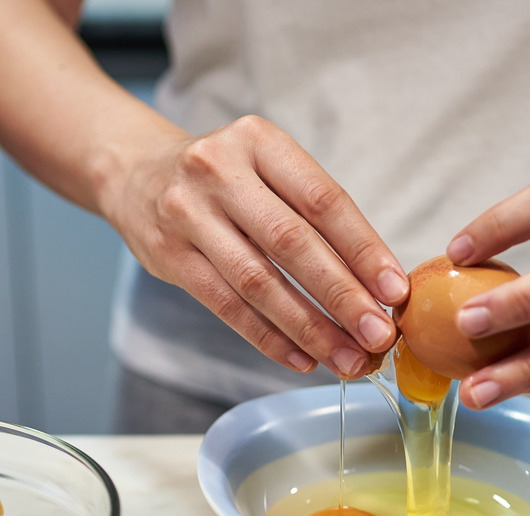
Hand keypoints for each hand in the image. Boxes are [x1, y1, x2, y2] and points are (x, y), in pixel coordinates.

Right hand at [98, 115, 408, 378]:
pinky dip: (267, 337)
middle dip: (342, 296)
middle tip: (379, 336)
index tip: (394, 291)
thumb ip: (312, 215)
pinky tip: (302, 359)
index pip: (322, 200)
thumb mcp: (265, 168)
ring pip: (258, 282)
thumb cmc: (223, 179)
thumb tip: (376, 285)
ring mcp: (187, 214)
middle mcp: (219, 171)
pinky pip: (225, 306)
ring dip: (309, 328)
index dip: (363, 249)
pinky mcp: (168, 256)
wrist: (135, 173)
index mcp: (259, 141)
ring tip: (347, 359)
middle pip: (292, 243)